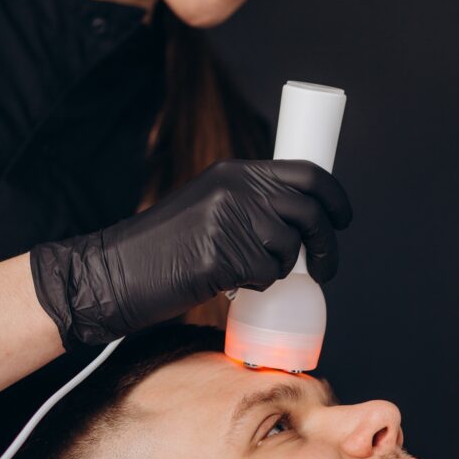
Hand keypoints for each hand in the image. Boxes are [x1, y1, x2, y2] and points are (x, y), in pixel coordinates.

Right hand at [30, 158, 351, 348]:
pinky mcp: (220, 253)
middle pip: (309, 212)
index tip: (343, 220)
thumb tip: (303, 223)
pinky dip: (257, 286)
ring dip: (279, 270)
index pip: (307, 174)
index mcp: (236, 172)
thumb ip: (250, 205)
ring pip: (288, 249)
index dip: (336, 198)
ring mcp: (228, 219)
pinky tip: (229, 282)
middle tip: (325, 270)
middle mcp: (235, 188)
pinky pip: (264, 275)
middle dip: (327, 246)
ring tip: (248, 273)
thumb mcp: (209, 207)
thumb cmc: (164, 249)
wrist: (115, 272)